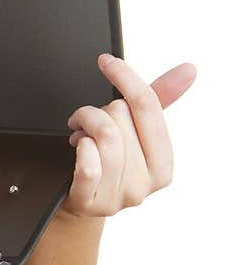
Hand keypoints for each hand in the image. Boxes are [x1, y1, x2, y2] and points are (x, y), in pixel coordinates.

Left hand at [59, 54, 197, 220]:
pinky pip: (89, 165)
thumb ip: (157, 100)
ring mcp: (119, 196)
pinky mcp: (90, 202)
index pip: (148, 107)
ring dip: (84, 125)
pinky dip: (79, 148)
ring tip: (79, 133)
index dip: (126, 78)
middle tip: (87, 122)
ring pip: (104, 136)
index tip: (107, 61)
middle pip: (120, 118)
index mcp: (163, 164)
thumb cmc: (107, 161)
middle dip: (96, 111)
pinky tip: (77, 147)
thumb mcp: (133, 132)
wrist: (79, 201)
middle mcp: (145, 184)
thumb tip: (189, 69)